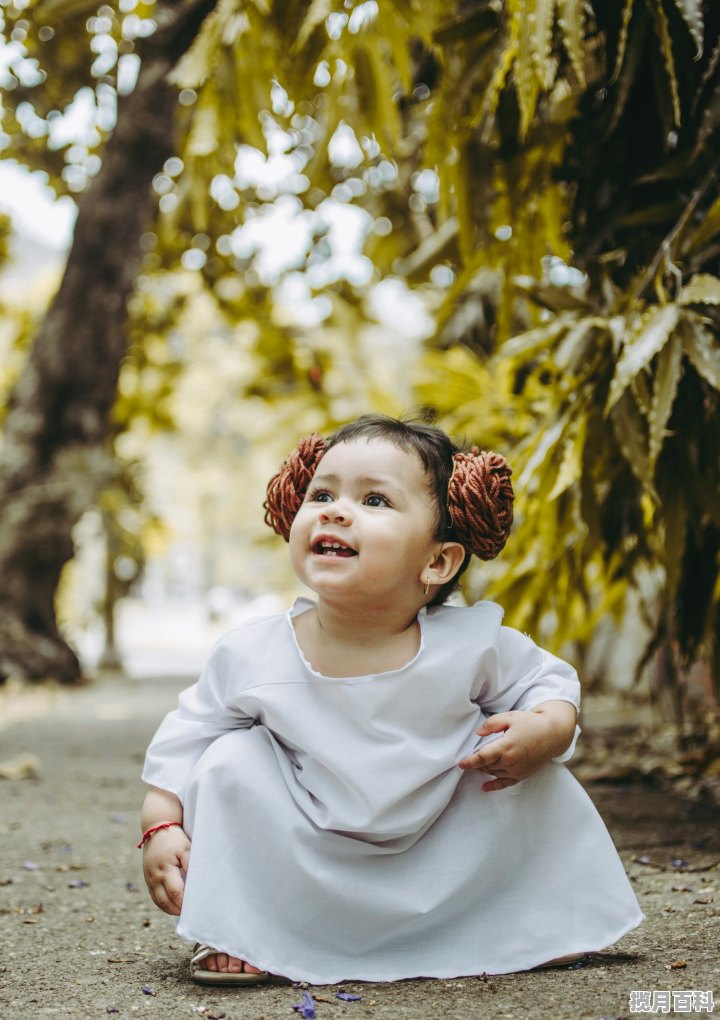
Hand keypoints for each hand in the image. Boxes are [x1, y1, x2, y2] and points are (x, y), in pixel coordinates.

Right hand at [142, 826, 190, 915]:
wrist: (156, 829)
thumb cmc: (174, 839)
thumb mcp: (186, 848)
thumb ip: (190, 864)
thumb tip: (196, 881)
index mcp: (165, 870)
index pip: (175, 893)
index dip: (184, 903)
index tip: (194, 907)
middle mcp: (155, 877)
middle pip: (164, 901)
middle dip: (176, 910)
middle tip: (190, 914)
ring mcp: (149, 879)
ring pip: (158, 901)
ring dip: (169, 909)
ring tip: (182, 912)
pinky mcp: (147, 878)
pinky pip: (154, 896)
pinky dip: (163, 903)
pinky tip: (173, 905)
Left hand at [458, 702, 575, 791]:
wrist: (553, 734)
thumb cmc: (530, 723)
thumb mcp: (510, 717)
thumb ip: (491, 724)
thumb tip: (478, 733)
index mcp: (506, 746)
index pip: (483, 757)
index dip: (470, 761)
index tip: (460, 763)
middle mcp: (511, 761)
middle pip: (487, 766)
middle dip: (476, 763)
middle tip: (469, 758)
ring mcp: (517, 769)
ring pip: (494, 773)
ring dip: (485, 770)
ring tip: (478, 764)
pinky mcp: (523, 774)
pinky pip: (506, 783)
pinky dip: (494, 786)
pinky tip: (484, 787)